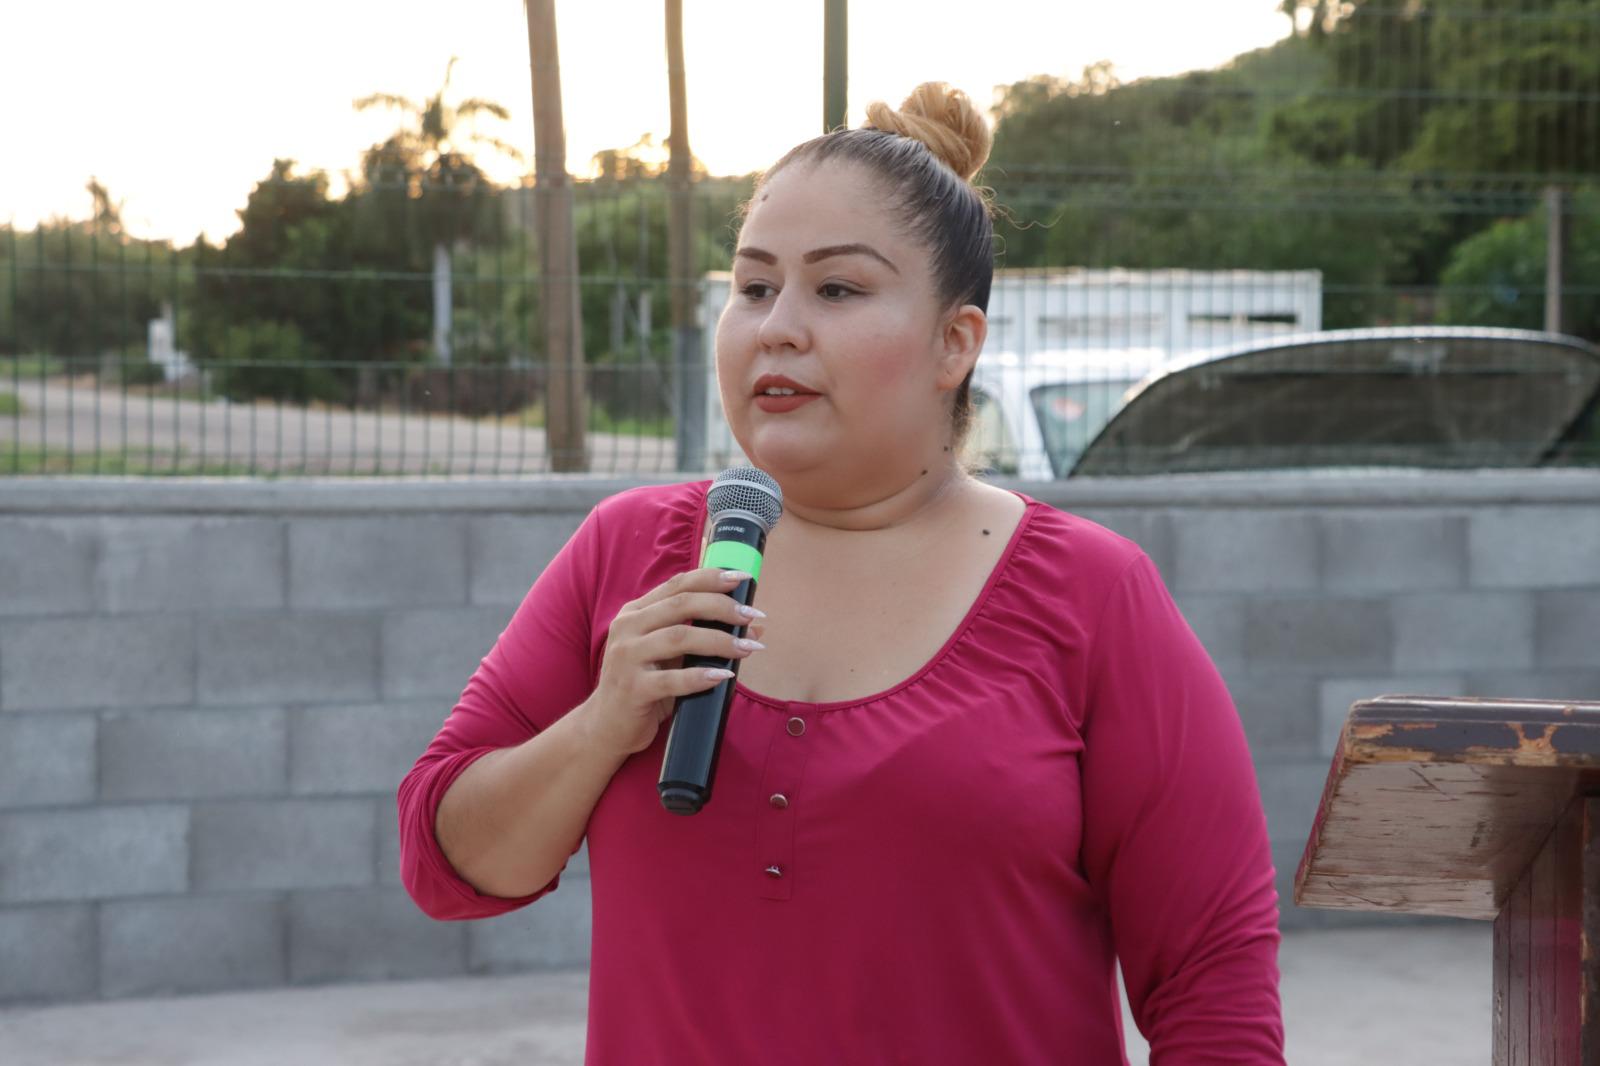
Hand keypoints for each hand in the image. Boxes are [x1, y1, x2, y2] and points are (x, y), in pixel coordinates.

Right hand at [578, 567, 765, 758]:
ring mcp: (626, 657)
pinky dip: (701, 676)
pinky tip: (723, 676)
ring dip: (719, 640)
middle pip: (681, 604)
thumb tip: (756, 629)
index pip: (677, 585)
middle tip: (752, 617)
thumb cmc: (644, 685)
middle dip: (722, 607)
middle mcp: (627, 628)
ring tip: (747, 648)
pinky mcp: (631, 688)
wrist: (605, 726)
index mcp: (635, 613)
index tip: (742, 578)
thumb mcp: (673, 657)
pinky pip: (672, 680)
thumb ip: (705, 637)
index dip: (711, 578)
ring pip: (679, 637)